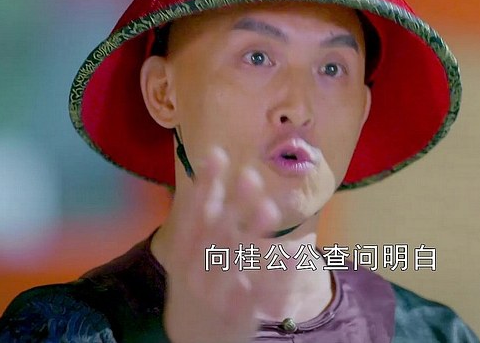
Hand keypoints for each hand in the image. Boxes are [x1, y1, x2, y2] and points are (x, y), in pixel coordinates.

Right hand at [162, 147, 281, 342]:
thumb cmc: (195, 279)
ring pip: (234, 261)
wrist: (193, 339)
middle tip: (252, 175)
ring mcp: (216, 293)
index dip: (203, 184)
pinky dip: (276, 275)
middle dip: (232, 205)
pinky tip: (296, 254)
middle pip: (214, 233)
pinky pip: (259, 292)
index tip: (218, 154)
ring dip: (250, 235)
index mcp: (183, 252)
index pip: (191, 213)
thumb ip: (203, 205)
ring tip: (269, 209)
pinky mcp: (239, 313)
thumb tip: (214, 155)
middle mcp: (195, 270)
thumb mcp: (189, 246)